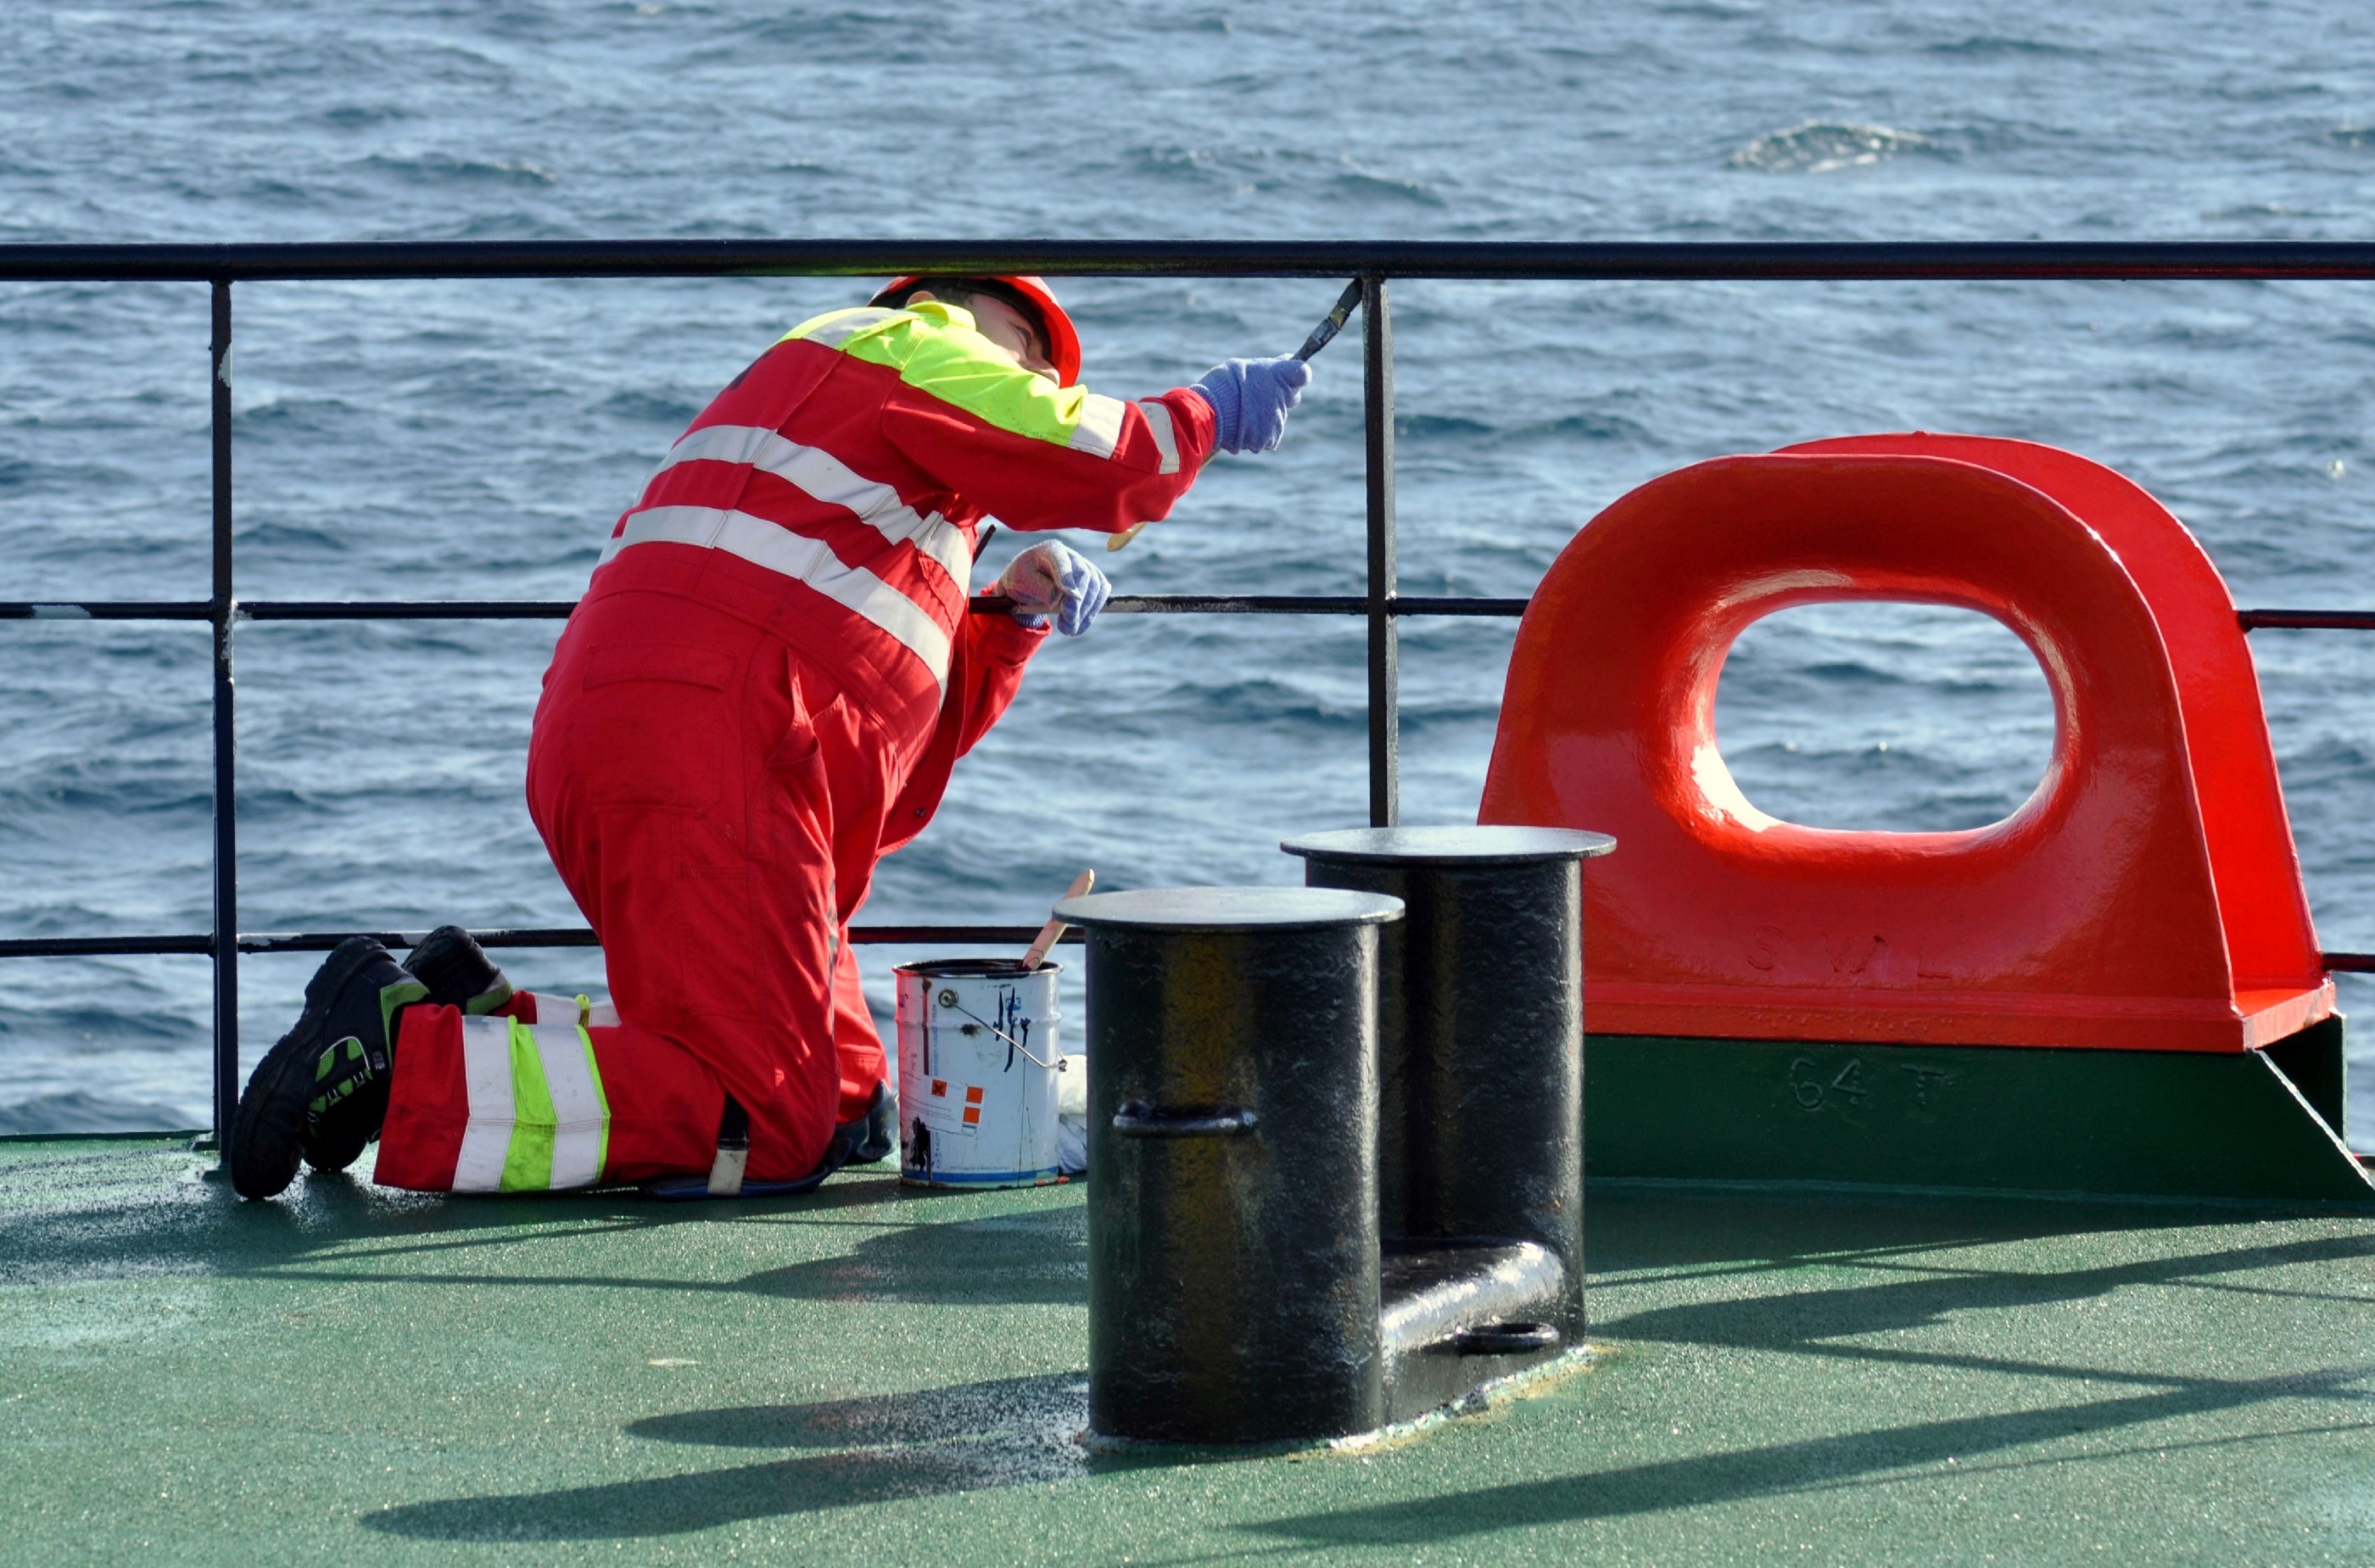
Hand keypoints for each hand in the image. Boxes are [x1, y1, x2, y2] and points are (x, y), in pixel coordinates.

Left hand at [997, 541, 1110, 635]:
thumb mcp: (1021, 583)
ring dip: (1086, 612)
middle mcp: (1071, 555)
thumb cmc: (1023, 580)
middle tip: (1067, 627)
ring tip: (1070, 630)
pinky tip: (1080, 625)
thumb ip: (1040, 588)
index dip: (1068, 580)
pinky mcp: (1093, 579)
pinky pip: (1101, 593)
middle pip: (1085, 576)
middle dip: (1078, 604)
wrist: (1028, 582)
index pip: (1063, 562)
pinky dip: (1091, 612)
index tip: (1073, 598)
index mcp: (1051, 550)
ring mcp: (1085, 566)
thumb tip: (1057, 600)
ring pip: (1097, 586)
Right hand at [1190, 355, 1312, 454]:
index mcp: (1279, 375)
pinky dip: (1257, 434)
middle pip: (1292, 397)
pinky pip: (1268, 436)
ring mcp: (1277, 420)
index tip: (1289, 376)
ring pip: (1278, 418)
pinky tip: (1241, 427)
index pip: (1303, 373)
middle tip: (1257, 397)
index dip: (1298, 375)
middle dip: (1280, 397)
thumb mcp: (1244, 366)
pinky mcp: (1269, 438)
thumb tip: (1288, 359)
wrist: (1207, 413)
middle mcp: (1283, 398)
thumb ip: (1270, 366)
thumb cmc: (1222, 385)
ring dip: (1265, 417)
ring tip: (1241, 413)